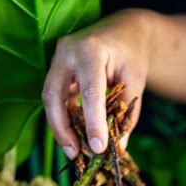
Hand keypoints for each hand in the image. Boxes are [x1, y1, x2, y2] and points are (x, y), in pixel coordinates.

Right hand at [42, 10, 150, 157]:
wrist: (123, 31)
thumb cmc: (131, 55)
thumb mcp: (135, 83)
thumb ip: (126, 115)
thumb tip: (117, 148)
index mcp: (91, 50)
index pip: (89, 91)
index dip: (92, 122)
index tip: (98, 148)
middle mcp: (67, 52)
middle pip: (54, 96)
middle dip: (62, 129)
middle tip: (75, 154)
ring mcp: (58, 60)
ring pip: (50, 99)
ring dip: (60, 128)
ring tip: (74, 151)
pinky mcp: (56, 71)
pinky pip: (54, 99)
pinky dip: (63, 120)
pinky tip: (74, 137)